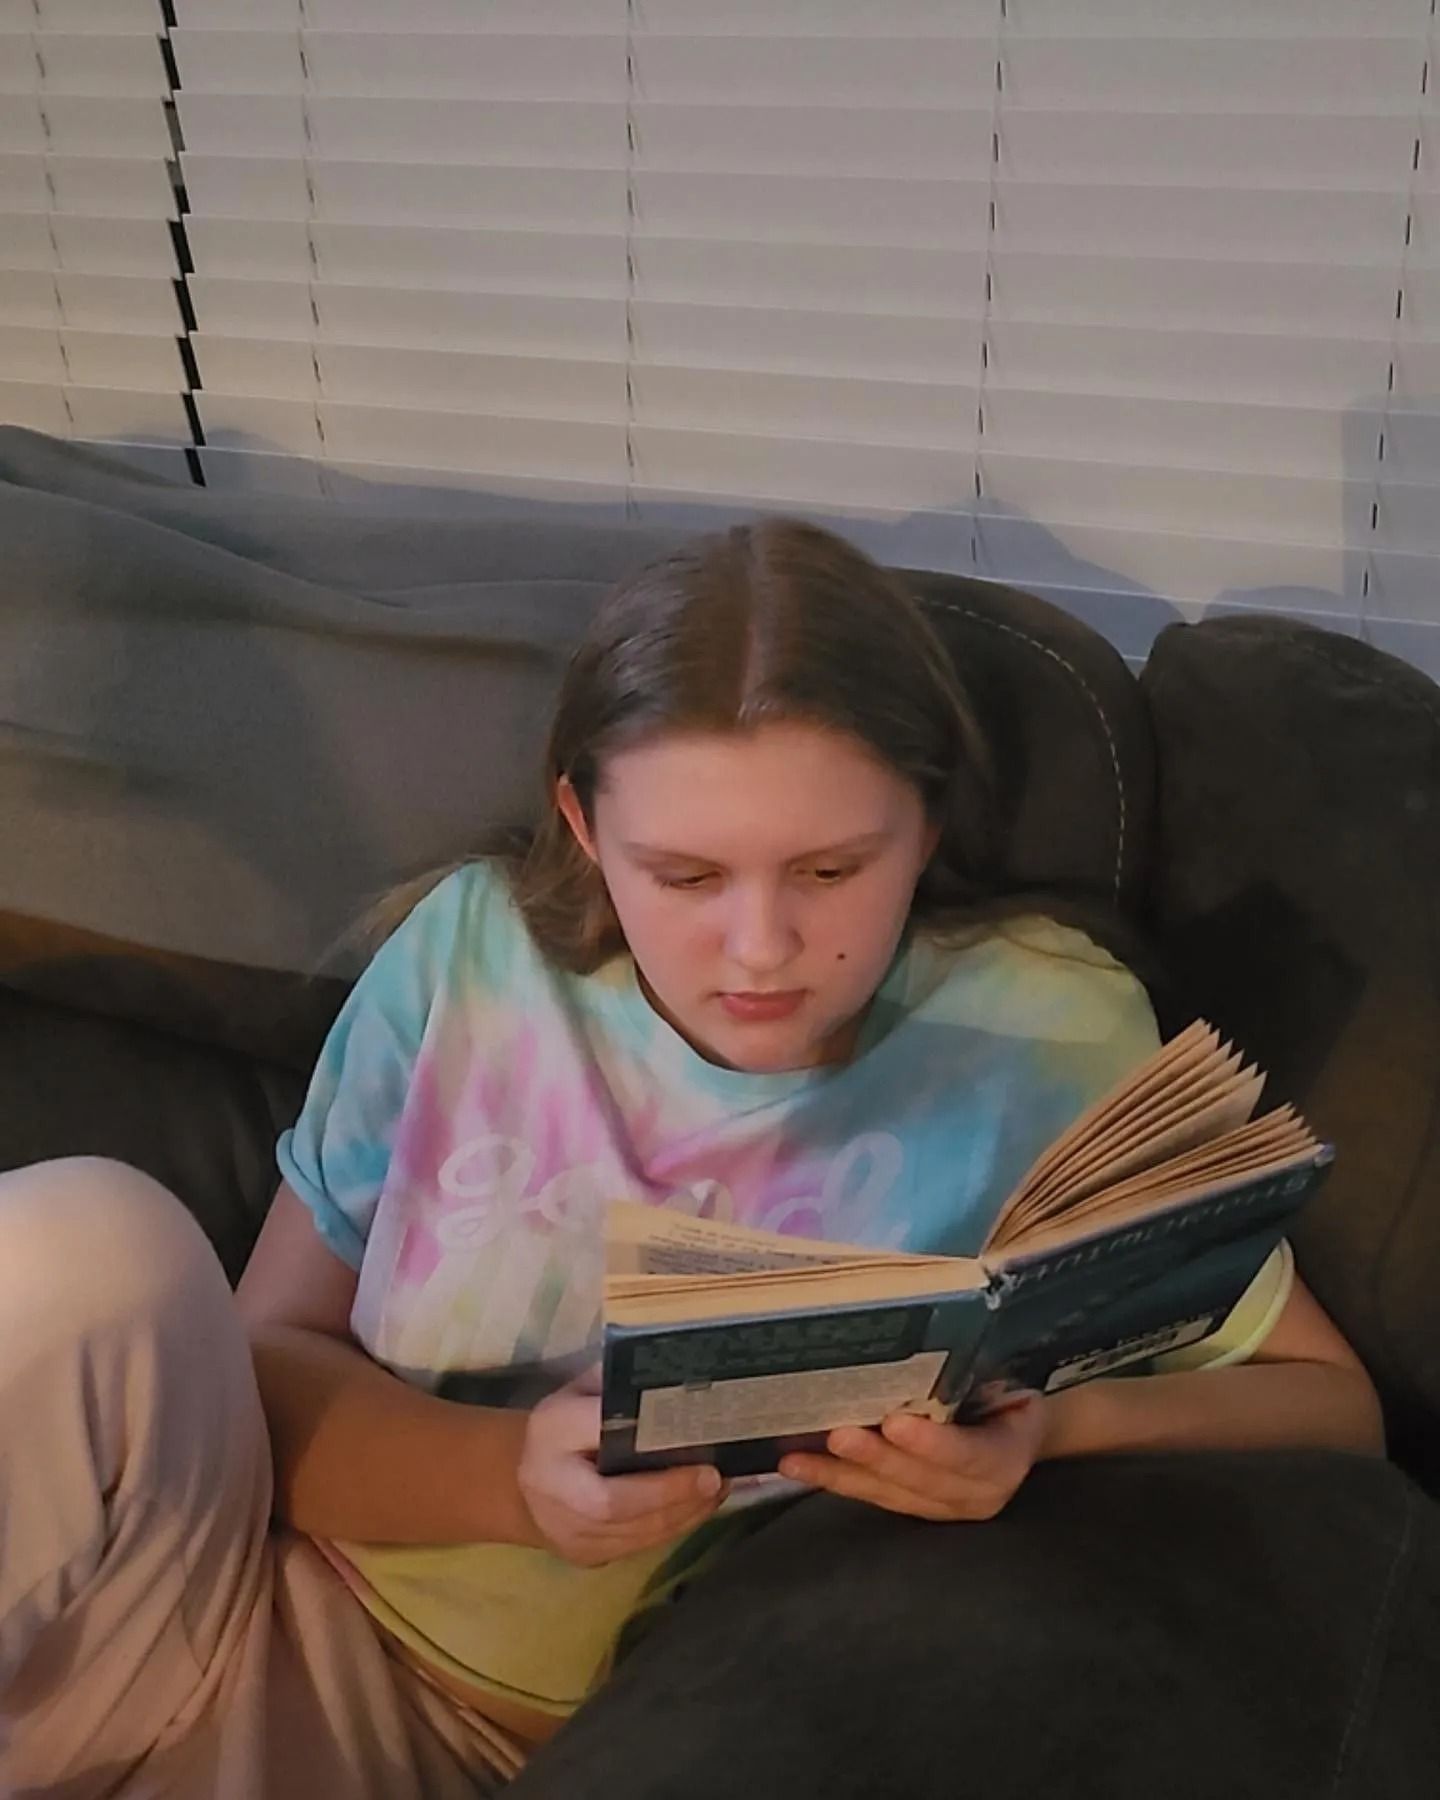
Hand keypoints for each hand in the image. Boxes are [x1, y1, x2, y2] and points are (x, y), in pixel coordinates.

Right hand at [517, 1369, 725, 1566]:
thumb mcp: (582, 1391)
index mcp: (550, 1431)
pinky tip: (697, 1508)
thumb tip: (673, 1375)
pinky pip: (635, 1547)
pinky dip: (672, 1529)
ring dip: (682, 1514)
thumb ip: (616, 1384)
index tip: (694, 1446)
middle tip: (715, 1477)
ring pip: (631, 1533)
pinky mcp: (584, 1557)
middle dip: (671, 1494)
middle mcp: (549, 1487)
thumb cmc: (565, 1426)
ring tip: (717, 1490)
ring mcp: (564, 1531)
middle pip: (613, 1504)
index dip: (638, 1445)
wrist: (524, 1482)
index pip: (596, 1438)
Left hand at [777, 1393, 1048, 1521]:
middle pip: (922, 1480)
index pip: (971, 1455)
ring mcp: (944, 1506)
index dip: (934, 1445)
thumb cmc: (1011, 1387)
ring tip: (797, 1458)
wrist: (1020, 1426)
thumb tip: (947, 1325)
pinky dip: (835, 1479)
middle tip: (837, 1435)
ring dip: (841, 1475)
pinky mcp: (914, 1506)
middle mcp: (978, 1493)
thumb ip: (980, 1366)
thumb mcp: (1009, 1375)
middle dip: (876, 1458)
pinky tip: (797, 1466)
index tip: (896, 1424)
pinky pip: (873, 1494)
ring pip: (889, 1493)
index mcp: (1008, 1456)